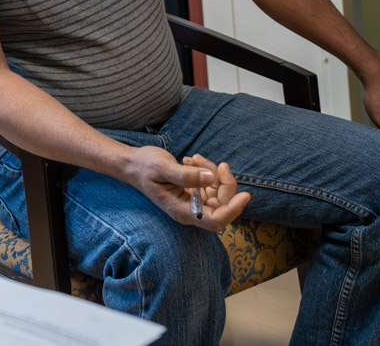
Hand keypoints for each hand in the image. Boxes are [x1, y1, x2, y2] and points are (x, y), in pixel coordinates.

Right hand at [122, 145, 248, 230]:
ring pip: (218, 192)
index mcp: (182, 211)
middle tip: (219, 164)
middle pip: (222, 205)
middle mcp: (191, 210)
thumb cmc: (144, 167)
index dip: (232, 210)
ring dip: (214, 172)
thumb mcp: (162, 168)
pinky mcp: (196, 192)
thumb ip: (186, 175)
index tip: (245, 195)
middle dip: (224, 183)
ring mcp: (194, 202)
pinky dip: (208, 170)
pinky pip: (212, 184)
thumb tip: (211, 178)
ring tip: (194, 158)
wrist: (134, 164)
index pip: (215, 220)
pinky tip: (193, 160)